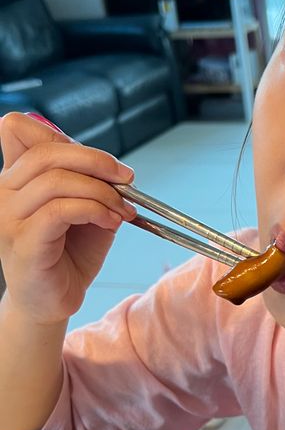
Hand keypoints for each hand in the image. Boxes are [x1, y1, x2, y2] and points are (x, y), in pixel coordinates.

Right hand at [0, 112, 137, 323]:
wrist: (54, 300)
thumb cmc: (68, 254)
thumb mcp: (84, 209)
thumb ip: (89, 183)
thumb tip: (117, 169)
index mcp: (14, 177)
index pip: (19, 129)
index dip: (64, 137)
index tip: (106, 163)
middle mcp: (3, 191)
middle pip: (46, 152)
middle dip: (96, 161)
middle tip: (128, 180)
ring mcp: (8, 217)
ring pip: (56, 181)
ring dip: (101, 192)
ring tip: (122, 211)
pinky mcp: (22, 241)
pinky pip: (59, 211)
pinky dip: (94, 210)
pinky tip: (110, 222)